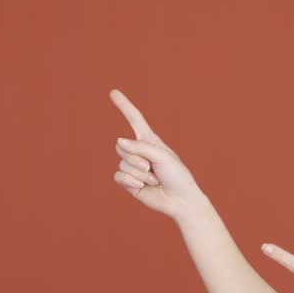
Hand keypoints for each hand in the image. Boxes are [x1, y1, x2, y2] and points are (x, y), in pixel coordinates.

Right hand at [109, 88, 204, 219]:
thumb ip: (140, 147)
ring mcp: (132, 167)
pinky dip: (131, 181)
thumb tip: (118, 141)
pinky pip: (118, 176)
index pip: (134, 119)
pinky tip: (143, 186)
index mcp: (149, 141)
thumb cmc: (177, 175)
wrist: (180, 200)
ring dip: (139, 173)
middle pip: (122, 147)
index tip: (113, 92)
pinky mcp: (128, 182)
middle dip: (137, 159)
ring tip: (154, 179)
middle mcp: (139, 152)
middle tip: (152, 168)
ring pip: (122, 163)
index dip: (124, 106)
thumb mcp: (162, 156)